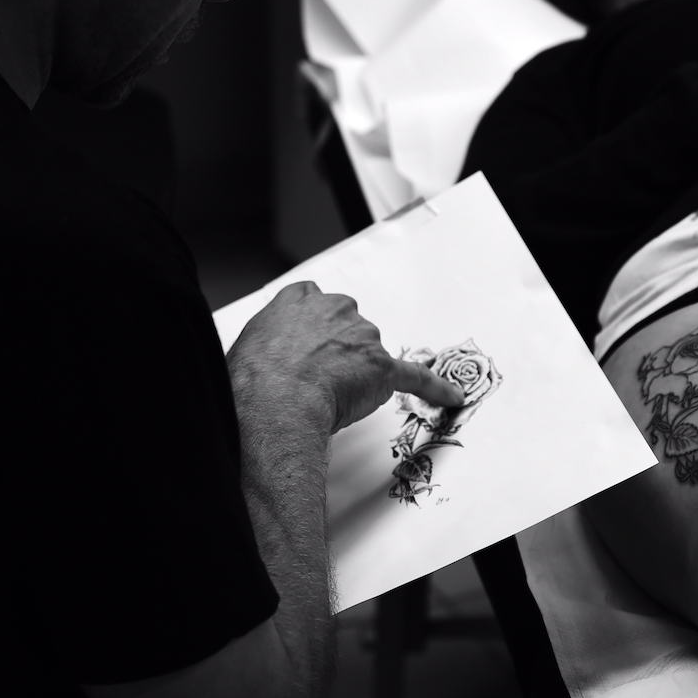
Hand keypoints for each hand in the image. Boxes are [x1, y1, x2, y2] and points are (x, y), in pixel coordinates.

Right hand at [227, 281, 464, 436]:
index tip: (310, 344)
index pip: (315, 300)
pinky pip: (415, 376)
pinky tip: (451, 397)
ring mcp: (361, 336)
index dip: (315, 328)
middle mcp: (334, 308)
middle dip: (338, 350)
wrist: (273, 400)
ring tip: (325, 399)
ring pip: (370, 354)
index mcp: (298, 298)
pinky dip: (435, 388)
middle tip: (314, 380)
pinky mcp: (383, 367)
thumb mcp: (246, 345)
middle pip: (348, 325)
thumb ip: (266, 342)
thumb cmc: (251, 380)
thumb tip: (263, 362)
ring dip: (357, 374)